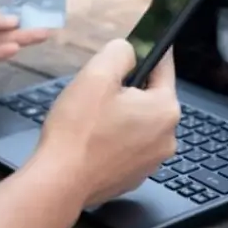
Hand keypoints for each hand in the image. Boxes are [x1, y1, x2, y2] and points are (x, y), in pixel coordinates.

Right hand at [36, 39, 179, 205]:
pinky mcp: (136, 174)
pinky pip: (130, 144)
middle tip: (98, 91)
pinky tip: (93, 138)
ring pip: (139, 121)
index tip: (139, 46)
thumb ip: (120, 52)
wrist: (59, 182)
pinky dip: (116, 137)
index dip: (147, 53)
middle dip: (127, 89)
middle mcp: (167, 136)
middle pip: (150, 96)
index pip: (163, 68)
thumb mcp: (96, 74)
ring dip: (121, 113)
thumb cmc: (78, 130)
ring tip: (92, 117)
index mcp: (165, 109)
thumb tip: (130, 50)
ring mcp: (153, 159)